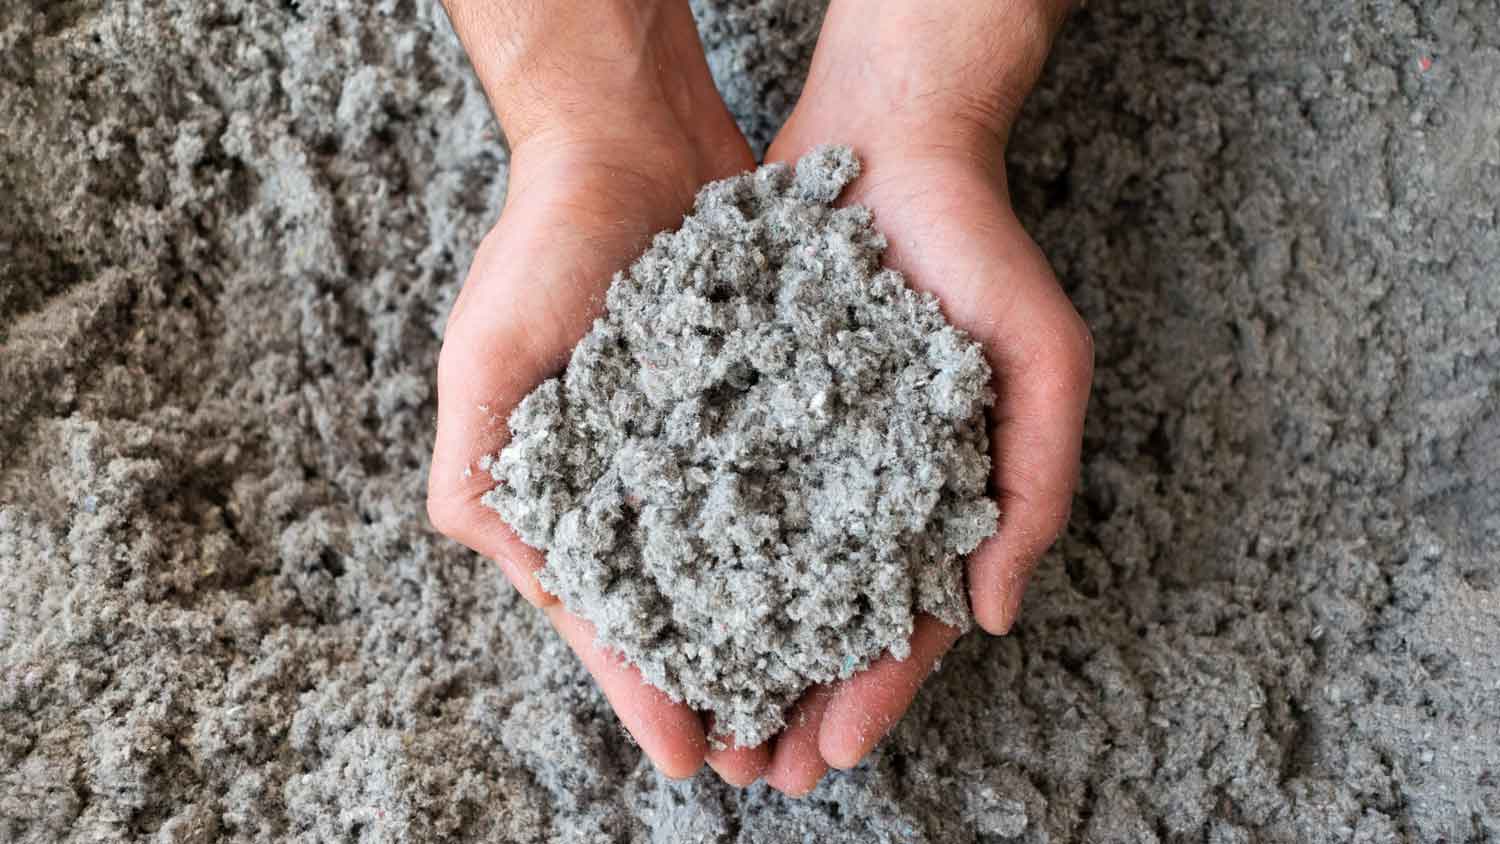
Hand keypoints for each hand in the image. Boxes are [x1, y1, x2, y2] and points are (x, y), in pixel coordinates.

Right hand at [428, 0, 771, 782]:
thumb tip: (511, 575)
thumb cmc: (544, 246)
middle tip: (770, 760)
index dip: (642, 685)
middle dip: (720, 683)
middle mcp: (638, 481)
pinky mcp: (764, 401)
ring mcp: (703, 446)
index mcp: (564, 492)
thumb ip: (484, 474)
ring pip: (748, 561)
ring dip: (778, 633)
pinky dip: (823, 536)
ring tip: (822, 702)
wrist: (629, 141)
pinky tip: (861, 587)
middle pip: (684, 606)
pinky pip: (798, 483)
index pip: (606, 611)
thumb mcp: (487, 359)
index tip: (691, 755)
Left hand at [753, 0, 1091, 794]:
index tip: (835, 751)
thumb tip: (994, 617)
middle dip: (795, 698)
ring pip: (760, 572)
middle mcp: (863, 487)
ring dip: (735, 651)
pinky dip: (688, 550)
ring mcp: (798, 449)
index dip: (878, 690)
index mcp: (939, 496)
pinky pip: (707, 489)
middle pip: (825, 617)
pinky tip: (656, 602)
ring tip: (701, 721)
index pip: (910, 619)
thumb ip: (1035, 485)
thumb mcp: (1043, 362)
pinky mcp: (737, 404)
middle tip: (755, 771)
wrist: (890, 140)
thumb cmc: (983, 251)